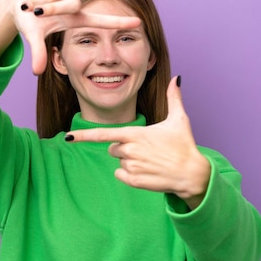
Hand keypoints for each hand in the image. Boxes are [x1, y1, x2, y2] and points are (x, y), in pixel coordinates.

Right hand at [0, 0, 140, 74]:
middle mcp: (74, 3)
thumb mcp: (34, 36)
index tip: (138, 23)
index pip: (101, 21)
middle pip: (71, 3)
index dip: (119, 22)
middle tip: (36, 12)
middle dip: (50, 7)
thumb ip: (39, 53)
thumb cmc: (28, 20)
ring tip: (33, 1)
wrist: (15, 1)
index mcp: (74, 19)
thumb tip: (37, 72)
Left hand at [65, 76, 210, 209]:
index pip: (103, 134)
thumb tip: (176, 78)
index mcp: (135, 134)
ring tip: (149, 160)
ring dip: (129, 160)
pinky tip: (145, 171)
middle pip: (113, 147)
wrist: (192, 175)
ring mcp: (131, 166)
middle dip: (124, 147)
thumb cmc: (184, 146)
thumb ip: (173, 98)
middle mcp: (130, 150)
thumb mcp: (179, 120)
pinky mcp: (134, 181)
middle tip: (146, 149)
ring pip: (118, 160)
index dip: (84, 136)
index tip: (68, 137)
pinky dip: (128, 174)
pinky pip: (120, 174)